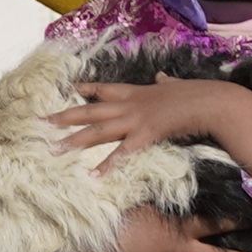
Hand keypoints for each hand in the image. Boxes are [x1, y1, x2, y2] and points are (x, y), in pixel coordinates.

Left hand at [55, 73, 251, 176]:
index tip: (70, 88)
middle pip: (90, 111)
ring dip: (75, 141)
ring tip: (54, 149)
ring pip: (98, 131)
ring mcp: (135, 119)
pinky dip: (108, 164)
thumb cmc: (196, 94)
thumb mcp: (175, 85)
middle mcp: (129, 104)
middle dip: (65, 116)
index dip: (86, 88)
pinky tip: (94, 175)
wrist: (209, 101)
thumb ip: (166, 82)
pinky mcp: (146, 134)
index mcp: (136, 92)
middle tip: (42, 121)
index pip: (105, 89)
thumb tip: (163, 76)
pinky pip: (123, 152)